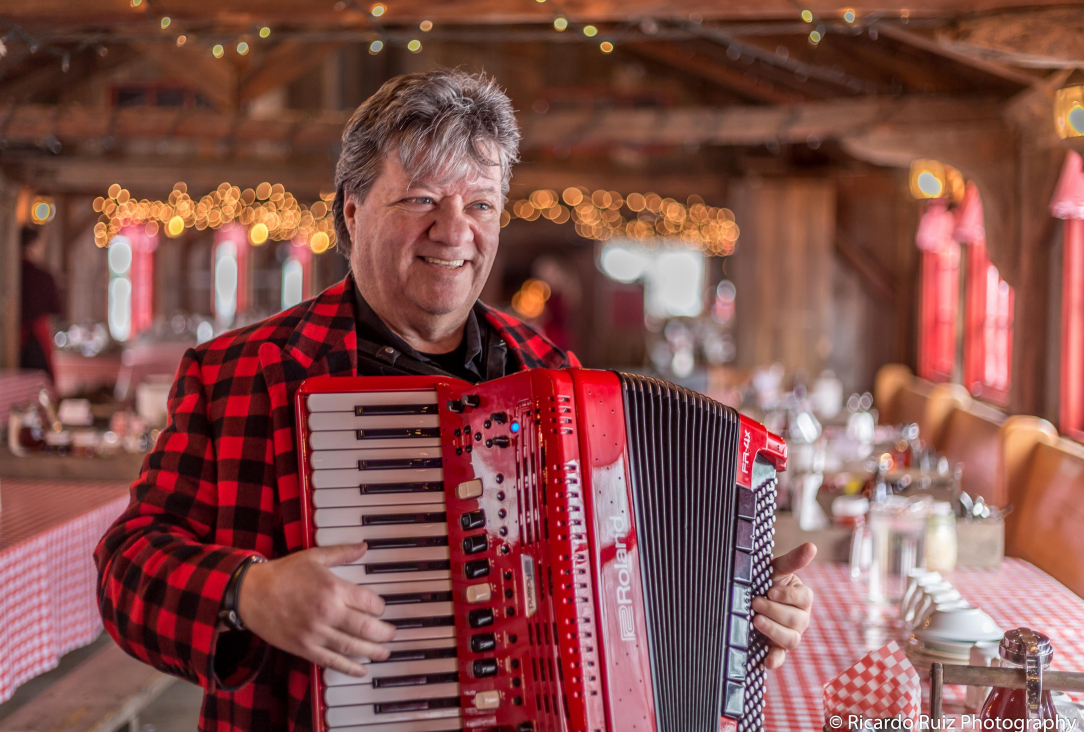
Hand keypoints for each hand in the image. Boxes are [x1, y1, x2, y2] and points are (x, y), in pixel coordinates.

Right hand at [238, 543, 395, 677]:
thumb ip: (342, 553)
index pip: (370, 602)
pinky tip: (362, 670)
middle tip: (392, 634)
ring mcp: (316, 632)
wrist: (251, 593)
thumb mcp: (314, 557)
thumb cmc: (282, 573)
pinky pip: (331, 661)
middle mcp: (328, 612)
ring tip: (384, 652)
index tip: (381, 609)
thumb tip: (364, 546)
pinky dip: (349, 667)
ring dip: (373, 651)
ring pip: (352, 646)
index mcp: (333, 588)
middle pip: (366, 628)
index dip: (381, 607)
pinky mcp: (304, 648)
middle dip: (384, 633)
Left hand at [751, 542, 815, 669]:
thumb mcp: (777, 569)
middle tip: (755, 602)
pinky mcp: (776, 647)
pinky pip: (780, 657)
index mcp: (803, 598)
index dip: (787, 596)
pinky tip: (766, 662)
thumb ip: (793, 560)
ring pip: (791, 639)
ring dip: (773, 631)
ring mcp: (791, 634)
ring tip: (755, 621)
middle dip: (774, 611)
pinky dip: (774, 660)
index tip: (770, 591)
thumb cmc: (766, 579)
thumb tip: (812, 546)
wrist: (750, 592)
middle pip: (796, 621)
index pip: (804, 599)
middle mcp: (801, 618)